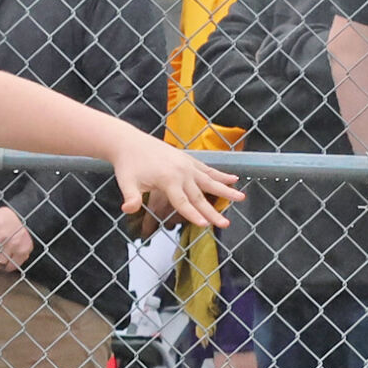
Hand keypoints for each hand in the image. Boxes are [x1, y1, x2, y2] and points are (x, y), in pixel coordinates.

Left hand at [111, 130, 243, 229]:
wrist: (130, 142)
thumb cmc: (128, 164)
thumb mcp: (126, 183)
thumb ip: (131, 197)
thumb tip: (128, 210)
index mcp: (167, 179)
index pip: (182, 202)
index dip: (193, 215)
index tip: (205, 225)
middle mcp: (181, 172)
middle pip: (199, 196)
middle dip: (212, 211)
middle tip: (225, 224)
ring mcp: (187, 165)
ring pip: (210, 181)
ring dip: (226, 190)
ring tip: (241, 198)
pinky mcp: (189, 160)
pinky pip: (208, 169)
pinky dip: (221, 175)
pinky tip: (234, 180)